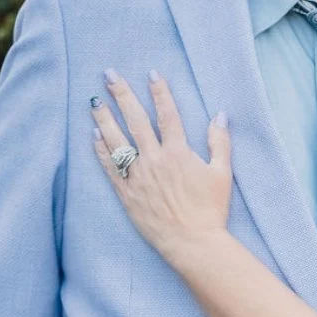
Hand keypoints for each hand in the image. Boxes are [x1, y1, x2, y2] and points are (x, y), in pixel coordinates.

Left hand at [91, 71, 231, 267]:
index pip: (167, 114)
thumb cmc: (210, 210)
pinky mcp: (127, 194)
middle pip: (135, 120)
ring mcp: (138, 177)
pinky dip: (101, 150)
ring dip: (104, 118)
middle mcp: (155, 160)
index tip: (152, 73)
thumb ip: (220, 142)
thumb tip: (220, 115)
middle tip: (110, 75)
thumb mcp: (222, 174)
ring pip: (117, 141)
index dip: (160, 92)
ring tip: (94, 100)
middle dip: (122, 95)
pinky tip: (94, 135)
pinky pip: (110, 167)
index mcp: (179, 153)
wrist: (192, 243)